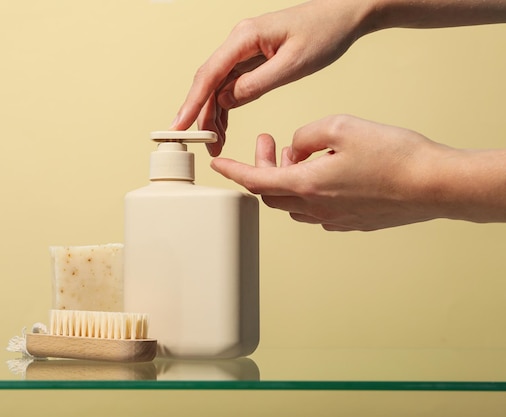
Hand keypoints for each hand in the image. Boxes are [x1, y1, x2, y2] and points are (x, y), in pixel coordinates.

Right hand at [171, 0, 372, 154]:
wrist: (344, 16)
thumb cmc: (324, 32)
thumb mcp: (293, 64)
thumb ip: (256, 84)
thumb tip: (225, 101)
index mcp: (245, 37)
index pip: (209, 74)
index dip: (191, 103)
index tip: (179, 126)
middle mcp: (240, 42)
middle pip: (209, 82)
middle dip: (201, 115)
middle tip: (202, 144)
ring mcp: (245, 50)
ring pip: (218, 86)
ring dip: (213, 114)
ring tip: (216, 142)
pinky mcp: (253, 59)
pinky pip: (232, 85)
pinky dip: (226, 107)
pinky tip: (224, 125)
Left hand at [211, 115, 457, 230]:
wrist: (435, 185)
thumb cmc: (394, 156)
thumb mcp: (340, 126)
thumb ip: (307, 134)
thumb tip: (297, 147)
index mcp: (307, 185)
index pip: (254, 181)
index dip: (232, 171)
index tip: (218, 165)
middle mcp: (316, 208)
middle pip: (271, 193)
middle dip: (263, 166)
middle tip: (269, 141)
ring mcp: (333, 219)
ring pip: (292, 202)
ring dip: (286, 178)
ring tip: (298, 153)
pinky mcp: (351, 222)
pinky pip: (315, 208)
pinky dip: (307, 189)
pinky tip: (323, 171)